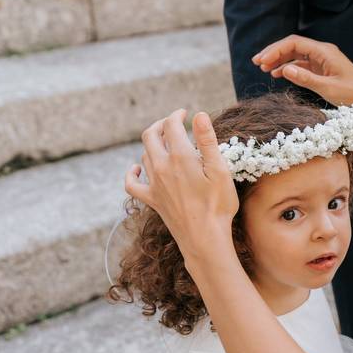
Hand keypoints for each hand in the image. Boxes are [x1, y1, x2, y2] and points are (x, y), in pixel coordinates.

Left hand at [124, 109, 238, 261]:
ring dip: (153, 144)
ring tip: (167, 143)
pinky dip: (132, 172)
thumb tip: (200, 115)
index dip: (177, 115)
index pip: (171, 125)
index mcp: (180, 157)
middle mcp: (162, 167)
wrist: (205, 239)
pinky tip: (138, 168)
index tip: (186, 113)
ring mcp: (154, 184)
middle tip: (173, 122)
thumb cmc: (218, 206)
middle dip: (161, 124)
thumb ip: (208, 141)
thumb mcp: (220, 171)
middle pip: (151, 135)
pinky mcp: (151, 200)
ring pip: (145, 154)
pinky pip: (132, 183)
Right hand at [254, 35, 352, 113]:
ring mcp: (323, 60)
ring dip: (280, 60)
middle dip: (274, 53)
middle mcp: (323, 52)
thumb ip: (306, 79)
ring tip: (263, 68)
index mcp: (325, 51)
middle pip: (293, 46)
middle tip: (256, 62)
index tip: (261, 61)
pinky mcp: (323, 69)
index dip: (275, 50)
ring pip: (296, 55)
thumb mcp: (328, 88)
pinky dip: (289, 67)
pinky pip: (302, 64)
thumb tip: (284, 69)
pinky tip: (278, 74)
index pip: (294, 43)